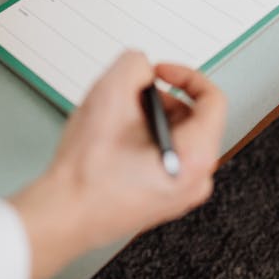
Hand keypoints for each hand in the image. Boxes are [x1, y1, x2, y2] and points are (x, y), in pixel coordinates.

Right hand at [10, 51, 225, 278]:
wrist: (65, 214)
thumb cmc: (87, 172)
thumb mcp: (110, 94)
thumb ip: (134, 64)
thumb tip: (142, 68)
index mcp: (195, 157)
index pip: (213, 100)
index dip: (185, 75)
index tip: (160, 72)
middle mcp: (195, 180)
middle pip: (194, 118)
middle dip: (162, 98)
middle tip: (131, 96)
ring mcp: (179, 194)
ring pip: (178, 136)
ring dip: (151, 118)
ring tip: (119, 120)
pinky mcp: (162, 198)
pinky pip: (166, 156)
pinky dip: (145, 139)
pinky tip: (116, 141)